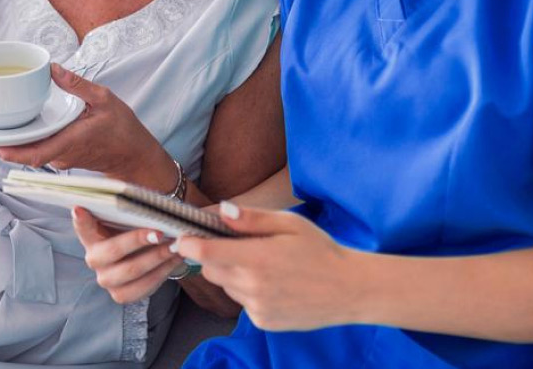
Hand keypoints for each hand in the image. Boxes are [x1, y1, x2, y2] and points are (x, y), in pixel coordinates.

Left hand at [0, 63, 175, 186]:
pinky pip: (41, 152)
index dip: (13, 152)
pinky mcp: (64, 158)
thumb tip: (54, 69)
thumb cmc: (123, 129)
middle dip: (5, 146)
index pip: (36, 153)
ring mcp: (63, 159)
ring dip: (16, 144)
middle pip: (27, 155)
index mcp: (72, 140)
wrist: (135, 155)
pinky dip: (29, 142)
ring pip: (33, 154)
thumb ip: (78, 85)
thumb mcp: (105, 99)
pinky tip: (23, 128)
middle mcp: (63, 154)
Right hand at [72, 207, 181, 302]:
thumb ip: (126, 206)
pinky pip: (143, 287)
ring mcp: (106, 279)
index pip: (82, 225)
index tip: (79, 209)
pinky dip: (163, 272)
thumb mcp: (129, 214)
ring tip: (175, 245)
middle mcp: (94, 258)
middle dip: (138, 240)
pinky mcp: (121, 295)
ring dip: (157, 257)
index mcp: (91, 235)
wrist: (147, 252)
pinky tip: (175, 258)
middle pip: (112, 251)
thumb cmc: (136, 226)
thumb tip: (135, 196)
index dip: (81, 220)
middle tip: (160, 232)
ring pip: (131, 271)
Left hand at [176, 204, 366, 331]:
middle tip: (235, 241)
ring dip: (232, 271)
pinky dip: (247, 289)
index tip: (184, 235)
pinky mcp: (263, 321)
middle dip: (213, 254)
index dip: (189, 243)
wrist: (349, 290)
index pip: (205, 253)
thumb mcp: (289, 223)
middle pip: (210, 269)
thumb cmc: (320, 249)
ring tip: (262, 261)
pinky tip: (272, 280)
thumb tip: (220, 211)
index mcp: (257, 259)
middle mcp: (252, 287)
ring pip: (226, 285)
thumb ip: (251, 218)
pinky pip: (241, 300)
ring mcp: (257, 308)